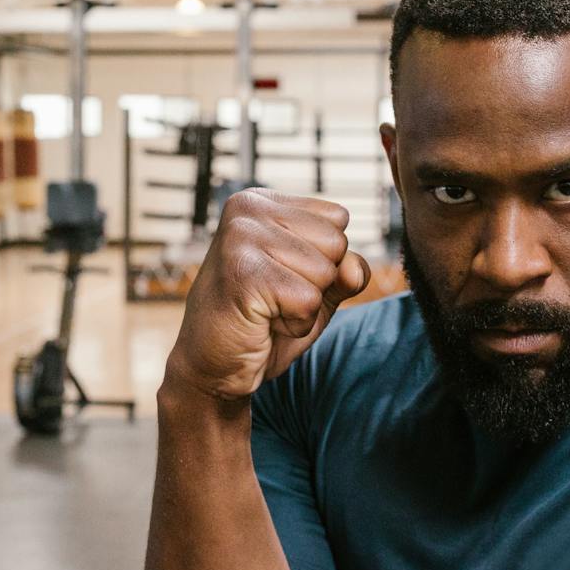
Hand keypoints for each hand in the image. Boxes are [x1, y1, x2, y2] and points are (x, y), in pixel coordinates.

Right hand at [163, 188, 370, 401]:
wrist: (214, 367)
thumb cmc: (263, 324)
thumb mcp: (316, 291)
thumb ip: (344, 272)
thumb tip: (354, 267)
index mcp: (261, 202)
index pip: (337, 219)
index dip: (324, 260)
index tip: (282, 277)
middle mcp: (247, 210)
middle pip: (335, 242)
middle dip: (316, 282)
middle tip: (273, 298)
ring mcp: (241, 237)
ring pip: (325, 272)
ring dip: (304, 306)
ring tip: (265, 310)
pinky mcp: (243, 273)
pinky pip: (308, 300)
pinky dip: (294, 324)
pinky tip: (261, 323)